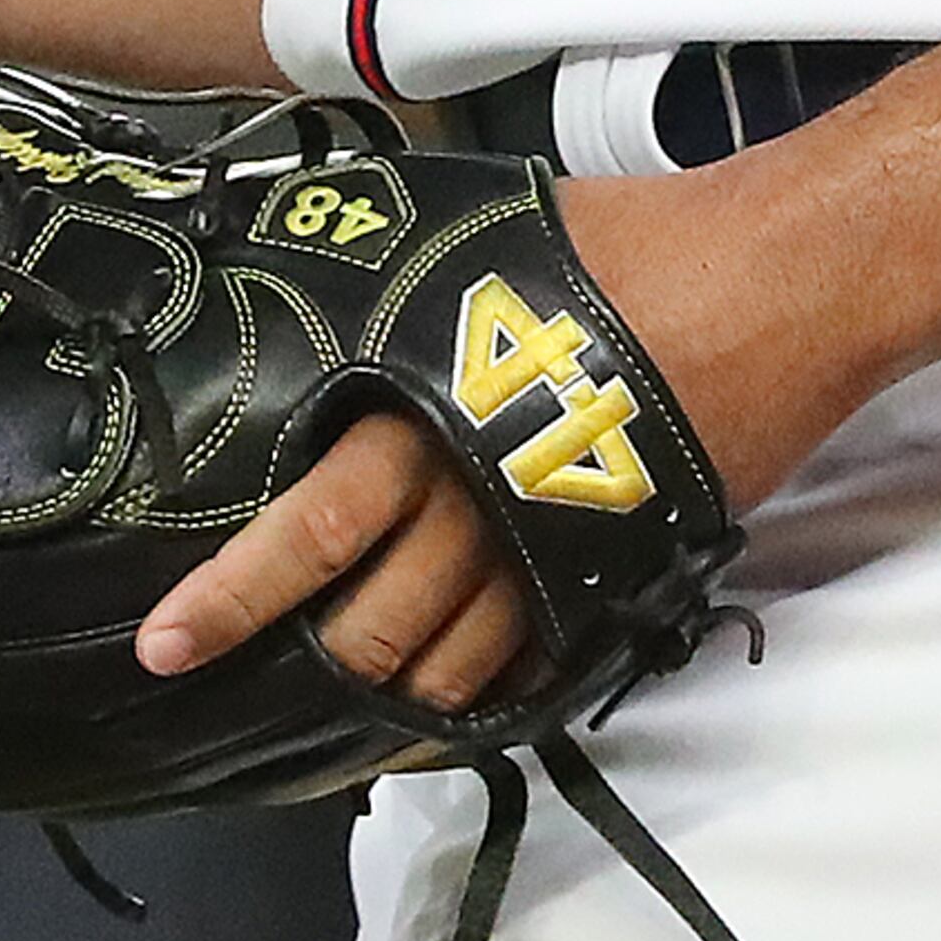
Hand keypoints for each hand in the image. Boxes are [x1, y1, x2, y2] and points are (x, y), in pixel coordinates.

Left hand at [134, 174, 780, 714]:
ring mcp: (549, 557)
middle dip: (323, 662)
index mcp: (423, 415)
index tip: (168, 645)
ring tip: (373, 686)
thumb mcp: (484, 250)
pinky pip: (530, 676)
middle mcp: (474, 501)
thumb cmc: (631, 249)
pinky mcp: (617, 584)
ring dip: (400, 691)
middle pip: (368, 636)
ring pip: (445, 674)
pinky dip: (486, 691)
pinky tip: (465, 681)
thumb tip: (334, 273)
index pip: (305, 531)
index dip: (229, 600)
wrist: (773, 285)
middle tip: (293, 661)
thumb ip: (402, 299)